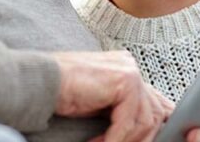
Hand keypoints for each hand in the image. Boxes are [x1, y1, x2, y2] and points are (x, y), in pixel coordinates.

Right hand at [52, 51, 174, 141]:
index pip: (154, 102)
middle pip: (155, 112)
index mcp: (126, 68)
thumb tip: (142, 130)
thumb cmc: (64, 91)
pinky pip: (128, 121)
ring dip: (125, 141)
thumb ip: (122, 108)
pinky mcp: (125, 81)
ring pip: (145, 120)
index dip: (150, 130)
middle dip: (140, 139)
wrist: (43, 80)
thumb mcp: (101, 102)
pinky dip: (115, 139)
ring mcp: (130, 71)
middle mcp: (131, 66)